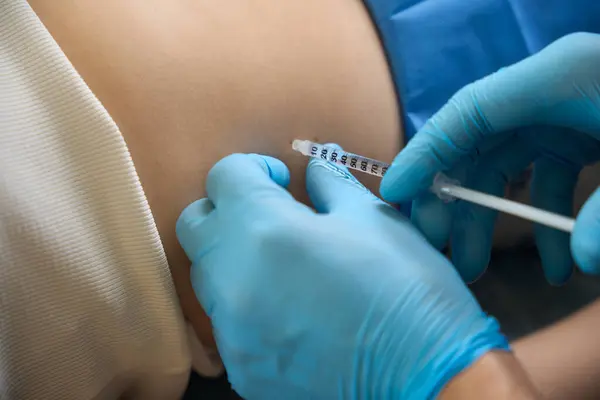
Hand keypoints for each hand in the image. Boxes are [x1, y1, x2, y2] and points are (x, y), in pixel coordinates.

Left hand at [176, 152, 507, 398]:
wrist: (425, 380)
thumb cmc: (406, 290)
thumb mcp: (374, 220)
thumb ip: (331, 185)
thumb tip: (314, 168)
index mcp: (266, 232)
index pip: (223, 178)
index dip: (252, 169)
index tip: (280, 180)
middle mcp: (234, 281)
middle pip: (196, 225)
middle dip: (227, 209)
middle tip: (268, 214)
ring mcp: (233, 332)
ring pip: (206, 276)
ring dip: (232, 258)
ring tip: (281, 264)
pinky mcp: (243, 369)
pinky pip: (226, 322)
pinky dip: (246, 304)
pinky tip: (289, 310)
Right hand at [380, 32, 599, 283]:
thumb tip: (577, 263)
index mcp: (559, 76)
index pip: (469, 112)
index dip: (427, 154)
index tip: (396, 195)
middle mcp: (551, 91)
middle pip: (477, 144)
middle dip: (455, 199)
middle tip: (442, 247)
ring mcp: (565, 112)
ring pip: (504, 166)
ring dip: (491, 218)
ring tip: (477, 267)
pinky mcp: (581, 133)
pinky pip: (544, 177)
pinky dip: (542, 219)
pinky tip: (555, 261)